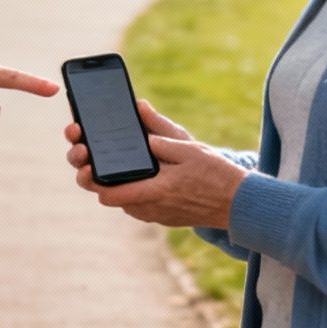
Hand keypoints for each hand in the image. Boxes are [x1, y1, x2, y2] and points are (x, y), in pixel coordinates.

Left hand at [63, 100, 246, 228]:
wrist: (240, 204)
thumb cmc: (216, 175)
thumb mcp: (189, 147)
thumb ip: (161, 133)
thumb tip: (139, 110)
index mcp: (155, 192)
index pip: (109, 194)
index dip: (92, 178)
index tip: (86, 161)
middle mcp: (151, 209)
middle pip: (111, 197)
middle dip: (97, 178)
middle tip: (92, 156)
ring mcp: (157, 215)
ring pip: (123, 202)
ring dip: (115, 184)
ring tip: (111, 160)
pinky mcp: (163, 216)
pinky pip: (138, 204)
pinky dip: (131, 189)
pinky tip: (134, 171)